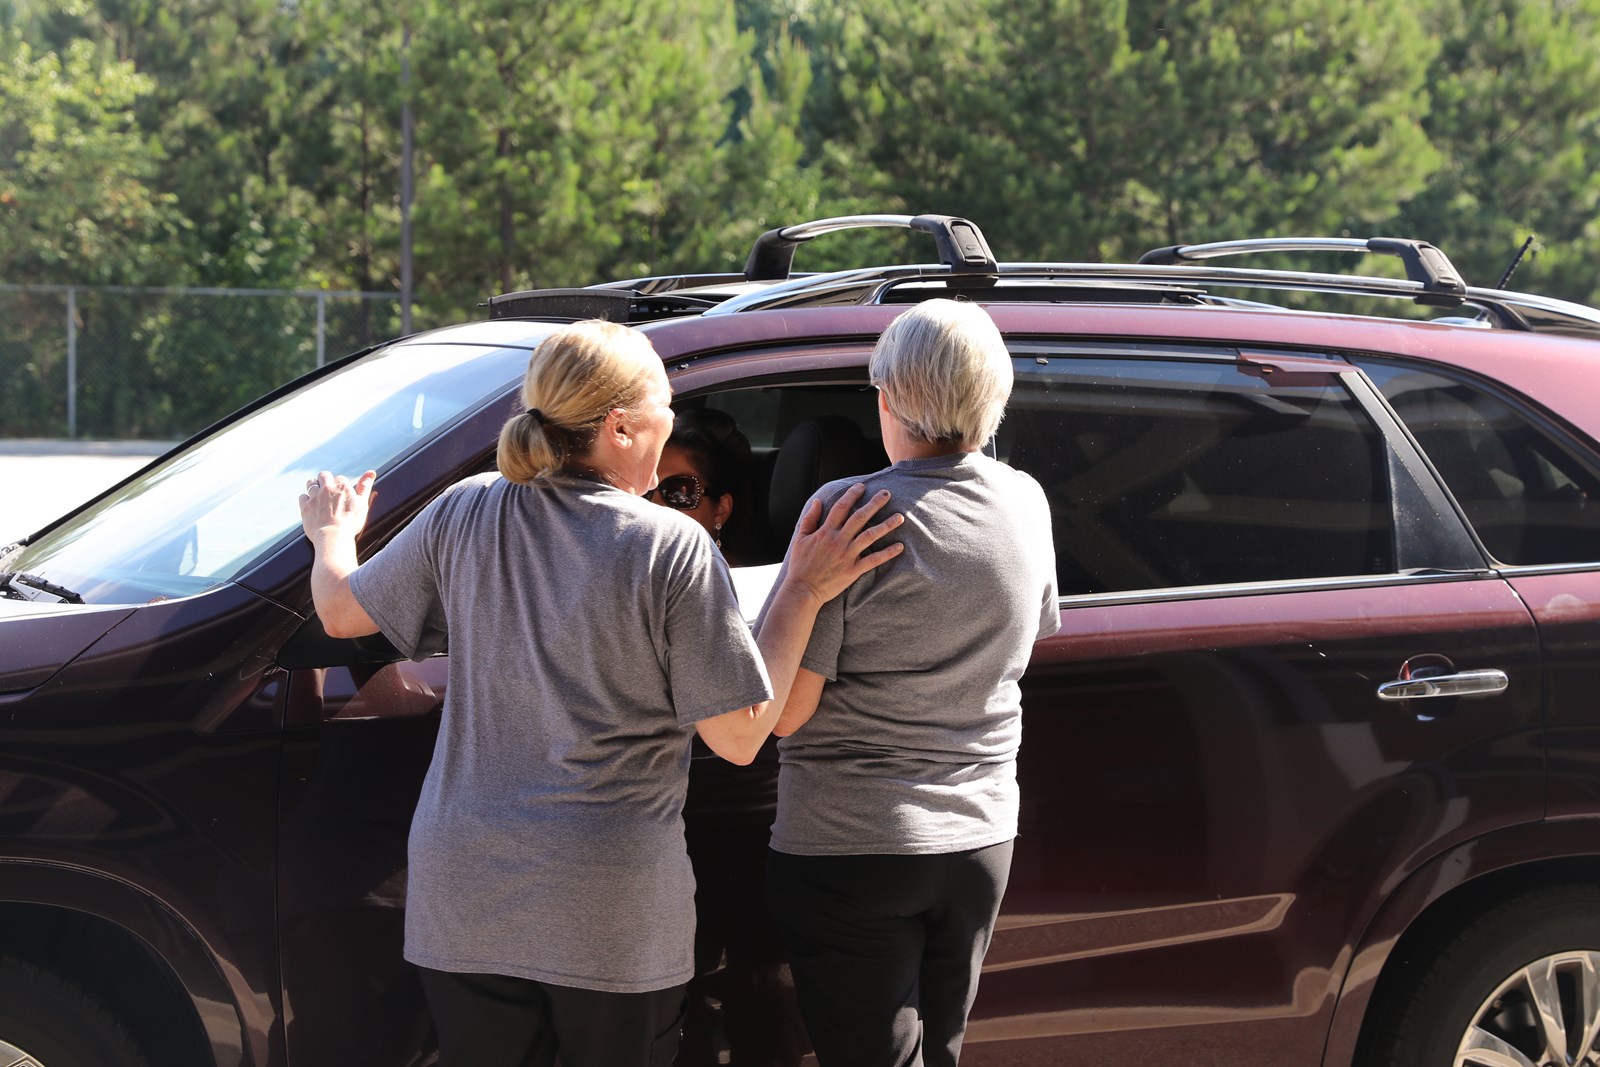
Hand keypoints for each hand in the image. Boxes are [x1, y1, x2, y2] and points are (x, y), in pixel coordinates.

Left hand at [299, 470, 376, 542]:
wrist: (334, 536)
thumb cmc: (351, 522)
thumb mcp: (362, 504)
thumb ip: (365, 486)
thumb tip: (371, 472)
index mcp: (342, 486)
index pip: (340, 478)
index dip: (341, 485)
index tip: (341, 492)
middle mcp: (327, 488)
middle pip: (323, 476)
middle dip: (325, 480)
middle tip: (327, 488)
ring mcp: (315, 496)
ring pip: (311, 483)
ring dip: (314, 486)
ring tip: (317, 493)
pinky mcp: (305, 506)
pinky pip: (302, 497)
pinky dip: (306, 499)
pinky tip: (311, 504)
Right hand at [782, 483, 903, 605]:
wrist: (802, 590)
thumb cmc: (800, 565)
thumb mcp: (799, 539)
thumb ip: (809, 519)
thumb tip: (817, 501)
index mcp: (825, 532)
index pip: (841, 507)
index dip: (852, 495)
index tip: (862, 487)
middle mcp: (838, 541)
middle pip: (860, 517)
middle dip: (874, 503)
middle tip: (887, 493)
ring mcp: (847, 555)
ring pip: (870, 536)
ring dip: (886, 525)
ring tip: (900, 517)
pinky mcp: (853, 570)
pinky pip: (873, 560)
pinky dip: (887, 553)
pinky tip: (900, 547)